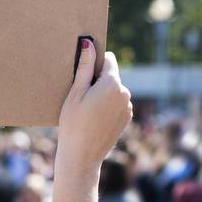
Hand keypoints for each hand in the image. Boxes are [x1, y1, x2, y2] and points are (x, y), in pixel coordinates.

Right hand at [55, 41, 131, 174]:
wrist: (82, 156)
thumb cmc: (74, 124)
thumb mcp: (75, 93)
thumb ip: (84, 67)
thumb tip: (88, 44)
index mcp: (112, 83)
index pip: (108, 59)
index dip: (94, 63)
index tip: (82, 74)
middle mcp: (125, 93)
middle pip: (111, 76)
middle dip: (97, 80)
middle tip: (80, 97)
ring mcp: (128, 107)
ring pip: (114, 91)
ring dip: (103, 94)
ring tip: (87, 111)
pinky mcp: (126, 119)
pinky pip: (117, 104)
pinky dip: (107, 106)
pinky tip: (94, 119)